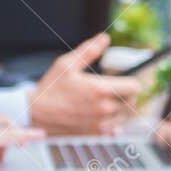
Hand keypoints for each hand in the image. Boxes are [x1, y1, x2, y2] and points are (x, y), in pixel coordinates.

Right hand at [27, 33, 142, 135]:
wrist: (36, 113)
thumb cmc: (51, 87)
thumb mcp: (67, 64)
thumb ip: (89, 50)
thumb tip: (105, 38)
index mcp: (100, 89)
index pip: (134, 87)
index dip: (133, 81)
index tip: (126, 79)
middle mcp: (104, 108)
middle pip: (131, 102)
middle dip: (127, 94)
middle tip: (117, 89)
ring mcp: (100, 122)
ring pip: (123, 116)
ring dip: (120, 108)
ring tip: (108, 101)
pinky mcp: (94, 133)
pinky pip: (114, 130)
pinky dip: (115, 124)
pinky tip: (106, 117)